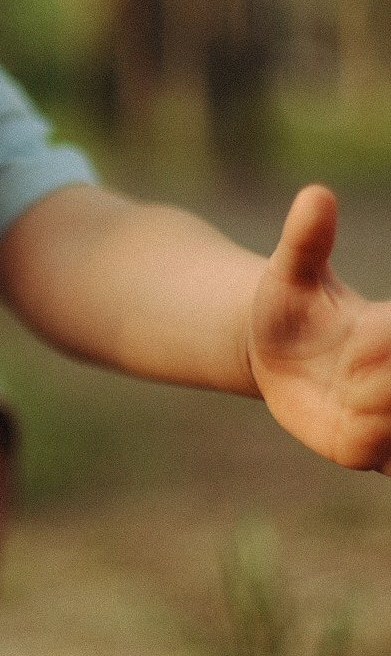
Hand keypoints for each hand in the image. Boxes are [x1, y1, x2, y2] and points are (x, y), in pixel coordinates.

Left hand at [248, 184, 390, 471]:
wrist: (276, 351)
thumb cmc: (288, 303)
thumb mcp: (289, 271)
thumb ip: (307, 239)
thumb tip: (314, 195)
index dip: (379, 349)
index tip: (354, 346)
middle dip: (378, 390)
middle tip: (342, 378)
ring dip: (379, 429)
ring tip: (345, 406)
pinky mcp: (379, 452)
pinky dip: (388, 460)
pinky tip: (373, 451)